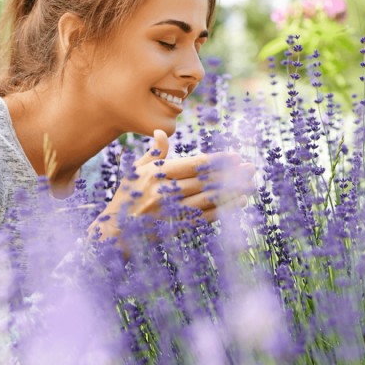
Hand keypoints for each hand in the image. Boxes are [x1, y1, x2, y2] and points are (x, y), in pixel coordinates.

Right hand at [89, 129, 254, 240]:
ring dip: (232, 191)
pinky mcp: (175, 226)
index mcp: (156, 174)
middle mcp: (165, 191)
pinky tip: (238, 203)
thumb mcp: (135, 171)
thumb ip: (153, 153)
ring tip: (250, 184)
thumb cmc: (126, 197)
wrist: (114, 232)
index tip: (235, 156)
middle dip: (231, 174)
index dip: (217, 160)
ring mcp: (171, 211)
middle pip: (205, 180)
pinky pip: (205, 217)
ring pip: (208, 198)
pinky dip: (223, 209)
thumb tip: (163, 132)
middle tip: (251, 168)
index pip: (194, 164)